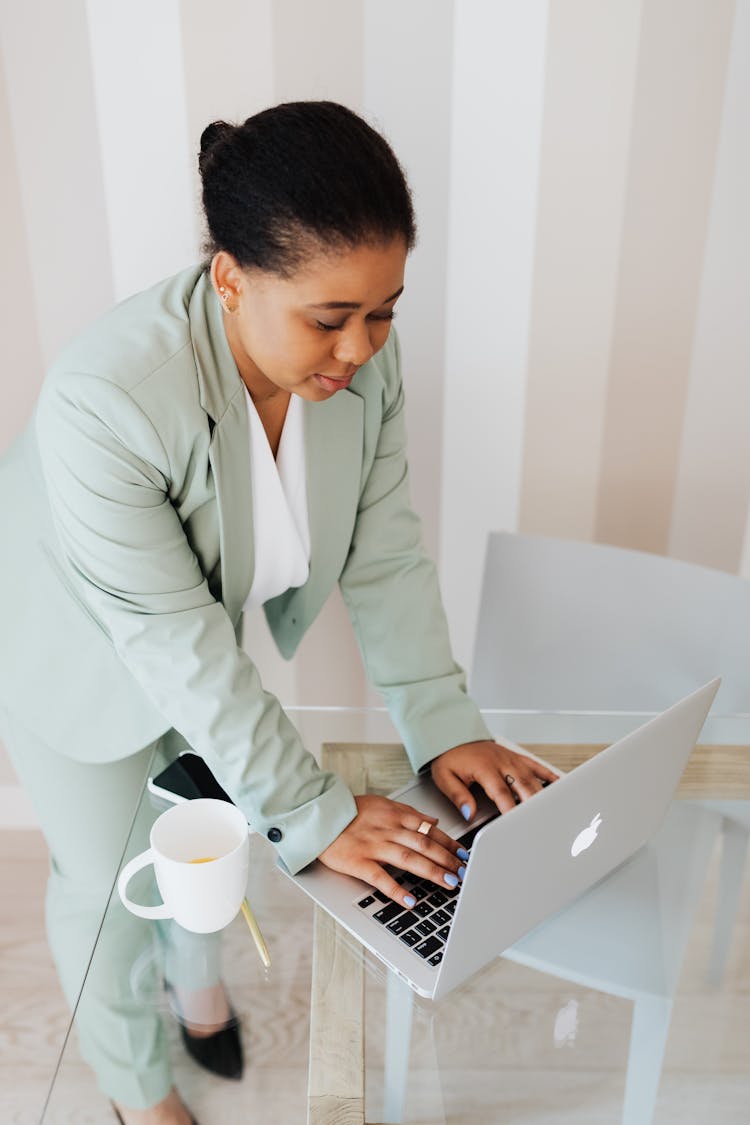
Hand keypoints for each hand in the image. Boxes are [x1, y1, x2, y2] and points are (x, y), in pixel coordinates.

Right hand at [318, 794, 467, 907]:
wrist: (319, 814)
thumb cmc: (350, 811)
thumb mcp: (383, 803)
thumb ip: (409, 813)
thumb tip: (433, 821)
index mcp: (395, 816)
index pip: (429, 830)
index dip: (449, 843)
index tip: (464, 855)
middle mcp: (388, 830)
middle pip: (425, 845)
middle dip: (448, 860)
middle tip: (464, 873)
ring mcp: (373, 846)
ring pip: (409, 859)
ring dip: (433, 872)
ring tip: (450, 884)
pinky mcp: (358, 862)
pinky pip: (380, 878)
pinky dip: (397, 890)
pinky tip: (411, 901)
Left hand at [431, 740, 558, 819]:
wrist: (455, 735)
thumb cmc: (451, 757)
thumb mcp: (445, 777)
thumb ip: (458, 796)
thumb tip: (469, 813)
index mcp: (484, 768)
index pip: (501, 793)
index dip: (510, 810)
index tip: (516, 825)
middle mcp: (502, 762)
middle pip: (523, 786)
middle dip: (533, 806)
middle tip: (541, 824)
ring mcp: (511, 759)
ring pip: (532, 779)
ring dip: (542, 796)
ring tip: (552, 813)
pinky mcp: (516, 757)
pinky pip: (537, 766)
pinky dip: (549, 776)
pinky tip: (560, 787)